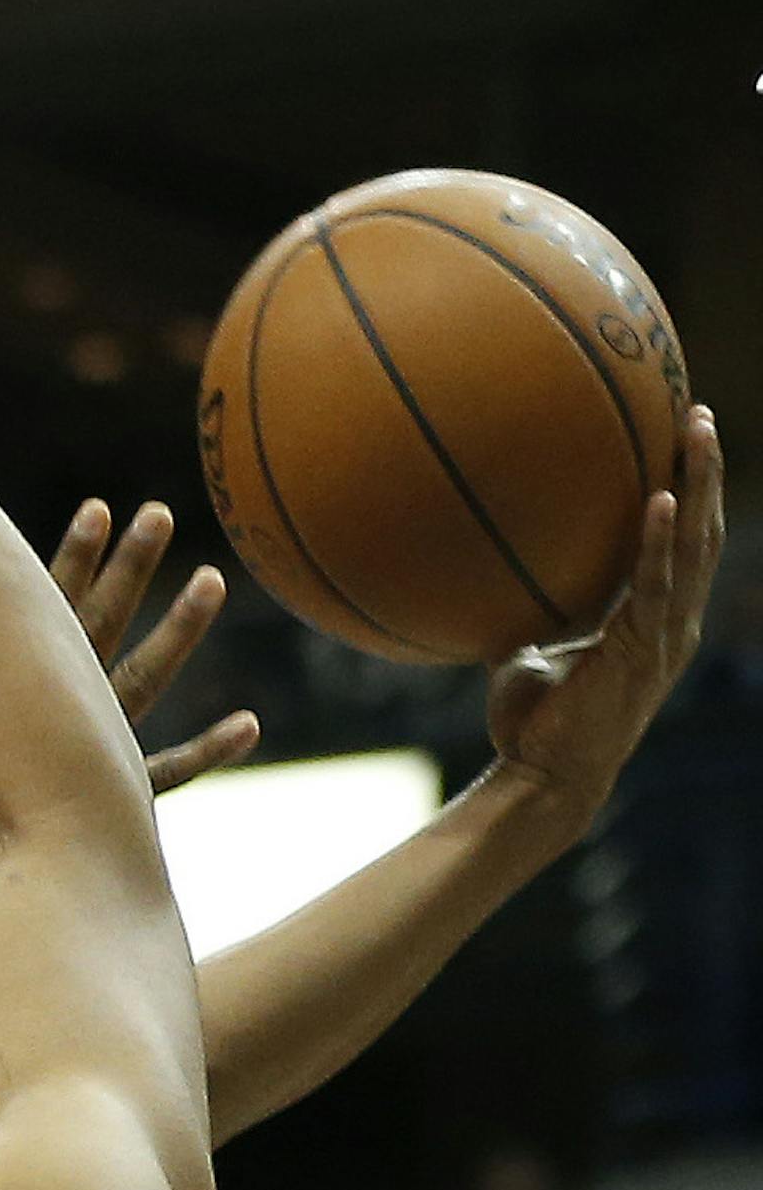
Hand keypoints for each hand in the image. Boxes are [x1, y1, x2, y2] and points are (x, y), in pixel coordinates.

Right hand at [0, 500, 261, 880]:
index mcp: (10, 684)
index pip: (46, 605)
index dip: (74, 556)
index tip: (98, 509)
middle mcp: (55, 707)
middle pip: (98, 623)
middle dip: (128, 567)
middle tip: (159, 514)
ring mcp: (86, 750)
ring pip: (140, 680)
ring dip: (177, 630)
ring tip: (211, 580)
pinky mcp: (107, 801)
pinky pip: (167, 772)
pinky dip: (208, 750)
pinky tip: (248, 723)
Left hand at [486, 405, 723, 824]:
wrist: (543, 776)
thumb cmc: (534, 721)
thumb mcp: (532, 650)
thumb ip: (530, 611)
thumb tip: (484, 574)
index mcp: (653, 618)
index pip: (683, 541)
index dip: (690, 491)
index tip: (682, 438)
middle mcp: (671, 621)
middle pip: (702, 530)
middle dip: (706, 470)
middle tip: (700, 413)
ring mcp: (664, 636)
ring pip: (693, 546)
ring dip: (698, 485)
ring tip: (696, 430)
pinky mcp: (642, 652)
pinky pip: (654, 585)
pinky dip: (658, 541)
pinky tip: (661, 498)